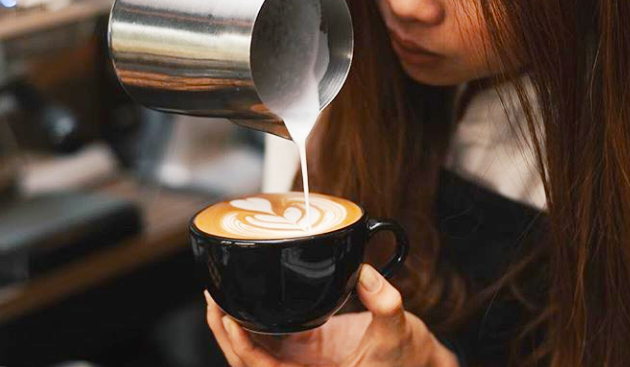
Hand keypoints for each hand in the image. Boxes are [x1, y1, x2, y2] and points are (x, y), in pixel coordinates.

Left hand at [205, 264, 460, 366]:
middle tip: (214, 297)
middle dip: (225, 332)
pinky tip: (246, 300)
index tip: (228, 317)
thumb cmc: (406, 359)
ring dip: (233, 327)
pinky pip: (270, 338)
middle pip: (250, 362)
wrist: (416, 363)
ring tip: (220, 295)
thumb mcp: (398, 331)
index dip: (243, 347)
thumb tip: (365, 272)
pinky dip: (253, 322)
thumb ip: (384, 303)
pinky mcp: (306, 349)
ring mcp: (302, 363)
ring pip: (255, 352)